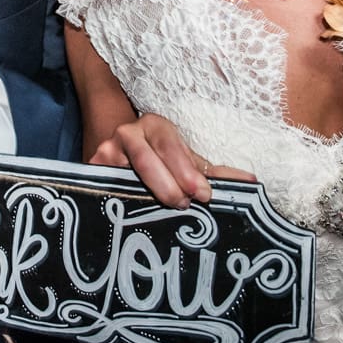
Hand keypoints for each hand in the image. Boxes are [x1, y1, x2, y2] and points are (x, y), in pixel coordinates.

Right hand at [88, 113, 256, 208]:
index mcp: (155, 125)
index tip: (204, 194)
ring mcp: (105, 151)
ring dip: (144, 194)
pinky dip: (120, 202)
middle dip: (168, 184)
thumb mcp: (186, 162)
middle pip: (146, 159)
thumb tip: (252, 184)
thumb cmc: (160, 160)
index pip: (170, 144)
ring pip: (125, 175)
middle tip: (184, 206)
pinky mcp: (91, 170)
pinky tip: (133, 217)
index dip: (186, 169)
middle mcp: (127, 133)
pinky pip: (106, 188)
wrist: (120, 154)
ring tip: (163, 211)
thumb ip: (215, 173)